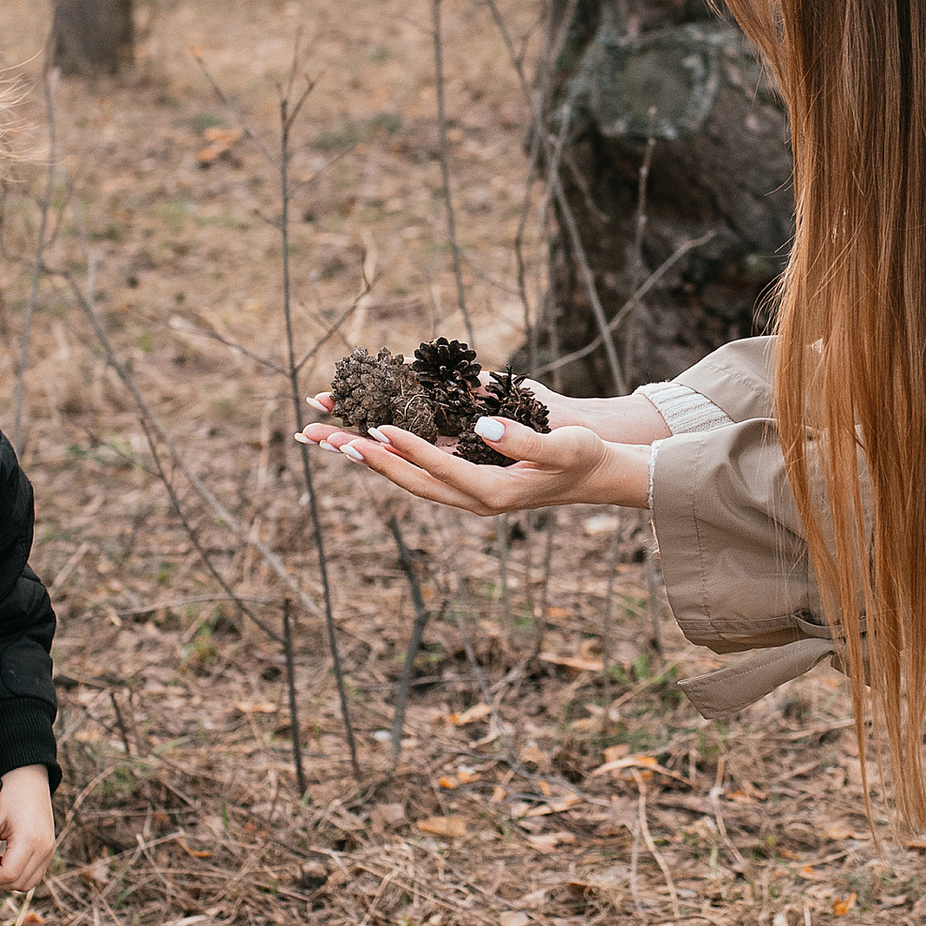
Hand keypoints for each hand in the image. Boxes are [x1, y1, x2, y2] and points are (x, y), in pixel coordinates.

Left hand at [0, 764, 56, 890]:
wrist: (29, 778)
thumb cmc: (7, 794)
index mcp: (30, 839)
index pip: (9, 875)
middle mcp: (45, 848)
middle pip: (19, 883)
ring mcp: (49, 850)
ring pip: (28, 883)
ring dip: (8, 881)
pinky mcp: (49, 849)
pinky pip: (34, 874)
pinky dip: (18, 875)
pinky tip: (4, 862)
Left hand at [298, 412, 651, 517]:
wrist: (595, 477)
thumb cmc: (583, 457)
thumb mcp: (564, 446)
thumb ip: (526, 441)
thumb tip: (486, 428)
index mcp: (493, 493)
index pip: (441, 468)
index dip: (409, 448)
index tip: (379, 429)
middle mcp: (474, 498)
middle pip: (411, 480)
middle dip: (370, 459)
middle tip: (329, 439)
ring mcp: (468, 492)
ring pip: (410, 479)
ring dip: (372, 460)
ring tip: (333, 441)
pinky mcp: (468, 481)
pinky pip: (422, 472)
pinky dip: (394, 458)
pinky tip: (373, 442)